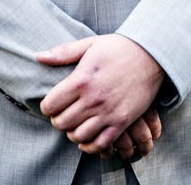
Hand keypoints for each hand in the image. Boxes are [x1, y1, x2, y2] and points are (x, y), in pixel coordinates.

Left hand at [36, 34, 164, 153]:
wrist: (152, 54)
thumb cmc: (119, 47)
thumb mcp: (90, 44)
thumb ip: (63, 53)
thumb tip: (38, 57)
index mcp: (81, 79)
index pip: (51, 105)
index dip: (47, 106)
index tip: (52, 103)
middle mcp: (93, 98)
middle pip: (62, 123)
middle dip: (58, 120)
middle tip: (63, 114)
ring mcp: (108, 112)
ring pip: (78, 136)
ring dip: (73, 132)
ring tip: (76, 123)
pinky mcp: (122, 121)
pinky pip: (100, 144)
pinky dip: (90, 145)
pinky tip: (88, 136)